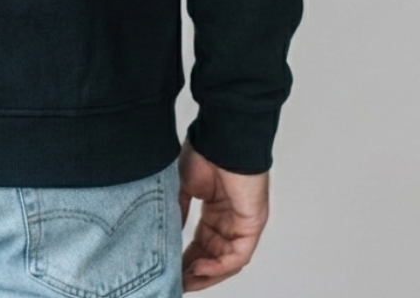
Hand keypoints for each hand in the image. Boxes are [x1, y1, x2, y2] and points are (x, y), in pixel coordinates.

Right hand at [177, 140, 269, 290]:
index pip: (202, 243)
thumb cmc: (205, 152)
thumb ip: (178, 211)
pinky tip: (200, 269)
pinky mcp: (252, 224)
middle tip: (177, 282)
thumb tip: (167, 236)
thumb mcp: (182, 186)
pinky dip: (218, 266)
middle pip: (214, 255)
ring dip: (206, 274)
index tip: (171, 269)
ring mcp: (243, 222)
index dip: (186, 258)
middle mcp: (231, 219)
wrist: (221, 138)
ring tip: (186, 281)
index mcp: (216, 208)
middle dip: (194, 272)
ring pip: (226, 260)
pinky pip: (238, 255)